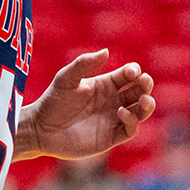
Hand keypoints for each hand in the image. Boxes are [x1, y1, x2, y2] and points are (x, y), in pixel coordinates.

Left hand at [20, 49, 155, 159]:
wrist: (41, 129)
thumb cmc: (52, 101)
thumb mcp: (66, 78)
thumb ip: (84, 64)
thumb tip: (106, 51)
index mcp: (106, 85)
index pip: (129, 76)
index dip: (134, 72)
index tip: (131, 72)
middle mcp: (113, 102)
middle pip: (140, 92)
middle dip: (146, 86)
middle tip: (145, 82)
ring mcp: (114, 120)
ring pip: (141, 112)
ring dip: (147, 105)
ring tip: (143, 100)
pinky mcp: (112, 138)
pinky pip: (130, 130)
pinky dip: (132, 121)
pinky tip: (121, 113)